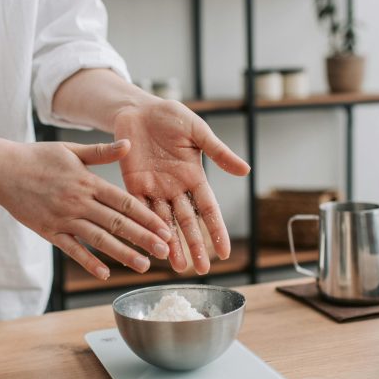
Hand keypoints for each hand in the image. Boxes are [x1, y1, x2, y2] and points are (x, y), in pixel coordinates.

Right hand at [0, 140, 171, 279]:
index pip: (124, 202)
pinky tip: (105, 273)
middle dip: (144, 238)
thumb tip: (129, 145)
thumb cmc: (38, 157)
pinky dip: (88, 261)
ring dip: (123, 253)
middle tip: (165, 251)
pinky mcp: (49, 231)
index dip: (147, 216)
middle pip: (117, 222)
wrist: (1, 170)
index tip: (165, 228)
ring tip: (143, 265)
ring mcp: (64, 218)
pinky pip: (72, 249)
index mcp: (88, 182)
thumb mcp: (72, 149)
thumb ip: (102, 152)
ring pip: (99, 239)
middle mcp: (79, 202)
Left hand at [113, 100, 250, 274]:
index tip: (226, 252)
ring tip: (177, 267)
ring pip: (163, 222)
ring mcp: (154, 188)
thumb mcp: (198, 131)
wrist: (139, 108)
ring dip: (170, 244)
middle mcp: (175, 187)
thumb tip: (245, 171)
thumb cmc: (171, 117)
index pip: (208, 209)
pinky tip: (149, 245)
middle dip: (195, 245)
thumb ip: (218, 151)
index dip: (216, 230)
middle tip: (202, 270)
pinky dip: (143, 226)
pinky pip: (138, 209)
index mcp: (194, 176)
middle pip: (187, 222)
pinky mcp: (132, 184)